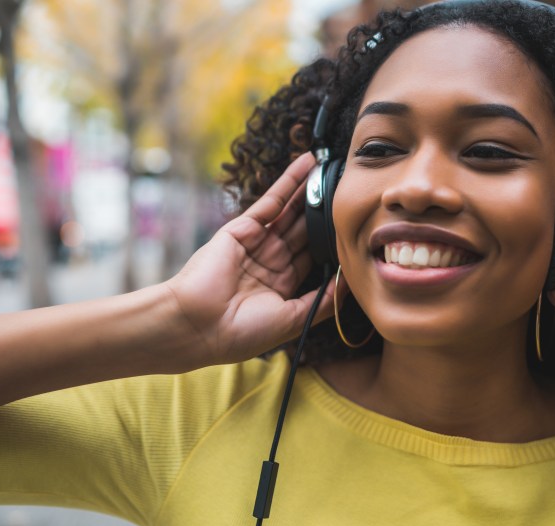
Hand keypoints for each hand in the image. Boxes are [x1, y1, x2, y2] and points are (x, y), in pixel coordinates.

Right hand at [164, 153, 333, 364]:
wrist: (199, 326)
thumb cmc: (242, 332)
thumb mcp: (293, 320)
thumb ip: (323, 301)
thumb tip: (350, 284)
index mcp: (281, 285)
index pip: (314, 257)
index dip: (334, 242)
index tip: (356, 225)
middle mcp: (270, 262)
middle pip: (305, 231)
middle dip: (325, 212)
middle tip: (350, 189)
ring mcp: (256, 243)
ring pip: (292, 212)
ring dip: (311, 190)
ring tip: (334, 168)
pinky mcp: (242, 228)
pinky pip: (271, 201)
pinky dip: (289, 181)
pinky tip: (307, 164)